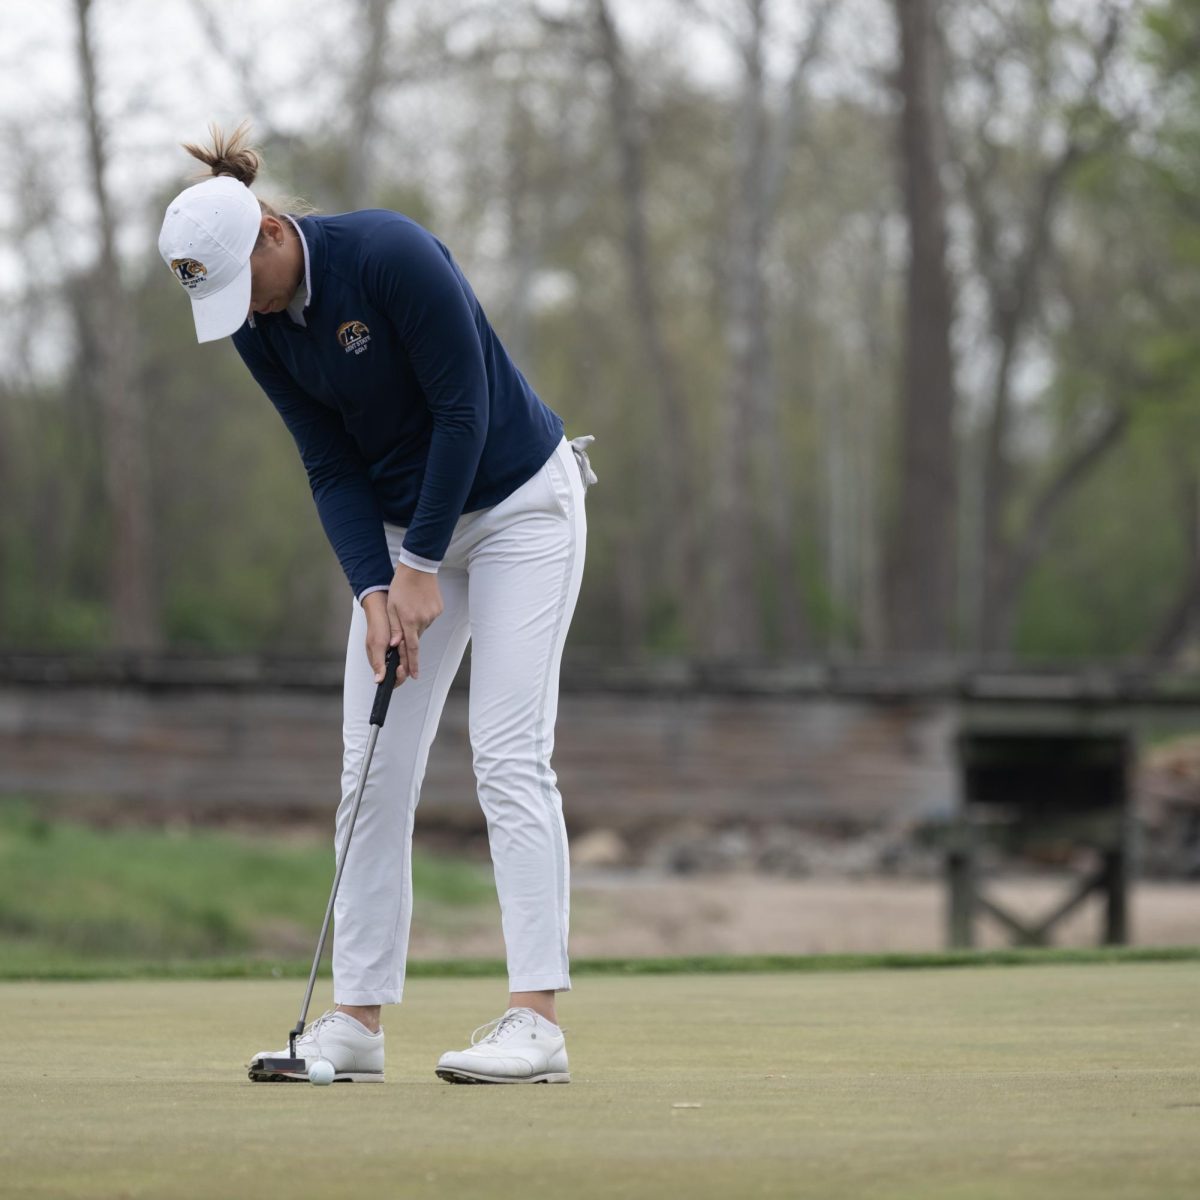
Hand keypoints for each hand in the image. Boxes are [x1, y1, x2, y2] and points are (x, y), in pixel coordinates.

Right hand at [362, 592, 397, 683]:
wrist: (383, 608)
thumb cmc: (377, 626)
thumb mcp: (377, 645)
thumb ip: (378, 663)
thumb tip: (378, 680)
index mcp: (378, 662)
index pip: (390, 680)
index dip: (398, 677)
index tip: (400, 667)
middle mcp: (386, 659)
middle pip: (400, 671)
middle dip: (403, 660)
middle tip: (400, 646)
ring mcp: (393, 653)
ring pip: (405, 661)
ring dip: (405, 652)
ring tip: (401, 640)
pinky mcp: (399, 646)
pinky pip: (406, 652)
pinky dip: (407, 647)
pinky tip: (404, 639)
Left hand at [386, 564, 442, 681]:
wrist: (418, 568)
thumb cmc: (401, 587)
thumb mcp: (391, 608)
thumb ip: (394, 628)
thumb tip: (394, 645)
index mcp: (409, 621)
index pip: (411, 648)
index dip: (412, 664)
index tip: (414, 676)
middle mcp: (423, 620)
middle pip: (415, 637)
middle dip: (409, 636)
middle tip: (404, 621)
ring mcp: (432, 615)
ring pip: (421, 628)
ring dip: (414, 624)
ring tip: (410, 608)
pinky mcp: (438, 609)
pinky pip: (428, 619)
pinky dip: (422, 616)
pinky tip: (418, 604)